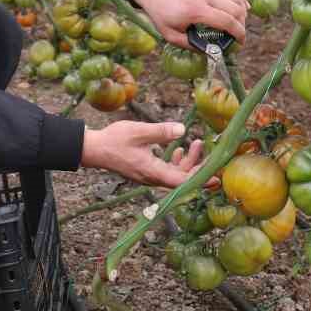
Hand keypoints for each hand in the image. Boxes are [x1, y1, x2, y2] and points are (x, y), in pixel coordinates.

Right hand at [81, 120, 204, 187]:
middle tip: (215, 157)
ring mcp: (149, 175)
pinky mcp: (145, 171)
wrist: (93, 149)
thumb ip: (161, 131)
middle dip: (200, 168)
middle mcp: (152, 178)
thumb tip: (182, 130)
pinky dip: (176, 162)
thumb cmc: (113, 140)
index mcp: (153, 171)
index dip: (201, 179)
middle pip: (182, 179)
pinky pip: (166, 171)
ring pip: (175, 174)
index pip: (183, 181)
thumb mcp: (139, 132)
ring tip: (197, 143)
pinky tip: (179, 149)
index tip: (217, 175)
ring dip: (189, 162)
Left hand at [131, 0, 247, 47]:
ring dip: (243, 10)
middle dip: (242, 24)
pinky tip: (241, 5)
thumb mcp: (170, 35)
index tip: (241, 42)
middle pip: (236, 9)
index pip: (227, 22)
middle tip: (238, 34)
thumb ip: (191, 45)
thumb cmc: (160, 12)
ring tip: (239, 21)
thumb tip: (210, 53)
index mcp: (195, 11)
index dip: (239, 33)